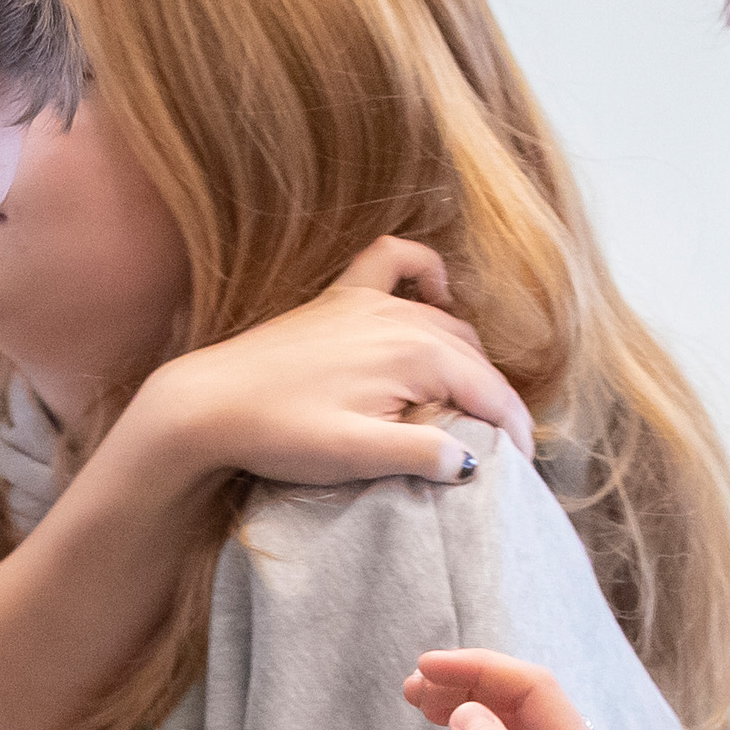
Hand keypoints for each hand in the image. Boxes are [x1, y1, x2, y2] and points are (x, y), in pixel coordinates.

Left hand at [95, 237, 523, 496]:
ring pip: (444, 323)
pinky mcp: (339, 299)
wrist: (206, 405)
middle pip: (472, 358)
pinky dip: (423, 272)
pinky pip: (395, 262)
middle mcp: (400, 315)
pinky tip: (433, 293)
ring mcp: (368, 300)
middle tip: (492, 449)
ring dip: (464, 361)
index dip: (515, 431)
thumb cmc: (278, 432)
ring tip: (464, 406)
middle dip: (490, 401)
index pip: (489, 390)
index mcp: (415, 351)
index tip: (522, 468)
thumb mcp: (356, 455)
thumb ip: (421, 452)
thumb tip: (471, 462)